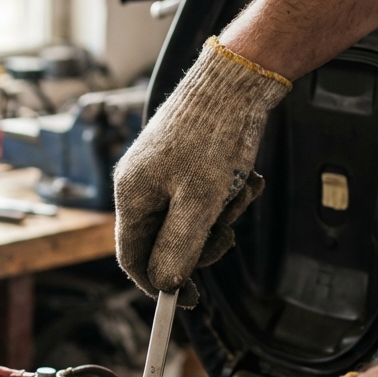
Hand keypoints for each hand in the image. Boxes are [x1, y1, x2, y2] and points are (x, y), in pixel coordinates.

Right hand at [113, 39, 287, 306]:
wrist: (236, 80)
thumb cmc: (214, 136)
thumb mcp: (200, 203)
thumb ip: (180, 248)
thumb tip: (166, 284)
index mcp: (131, 196)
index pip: (132, 258)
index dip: (159, 283)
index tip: (189, 297)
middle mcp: (139, 184)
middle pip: (164, 241)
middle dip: (201, 242)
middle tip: (229, 234)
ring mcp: (160, 171)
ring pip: (189, 219)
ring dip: (221, 215)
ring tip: (242, 190)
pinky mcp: (183, 161)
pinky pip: (202, 196)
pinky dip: (227, 194)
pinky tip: (246, 179)